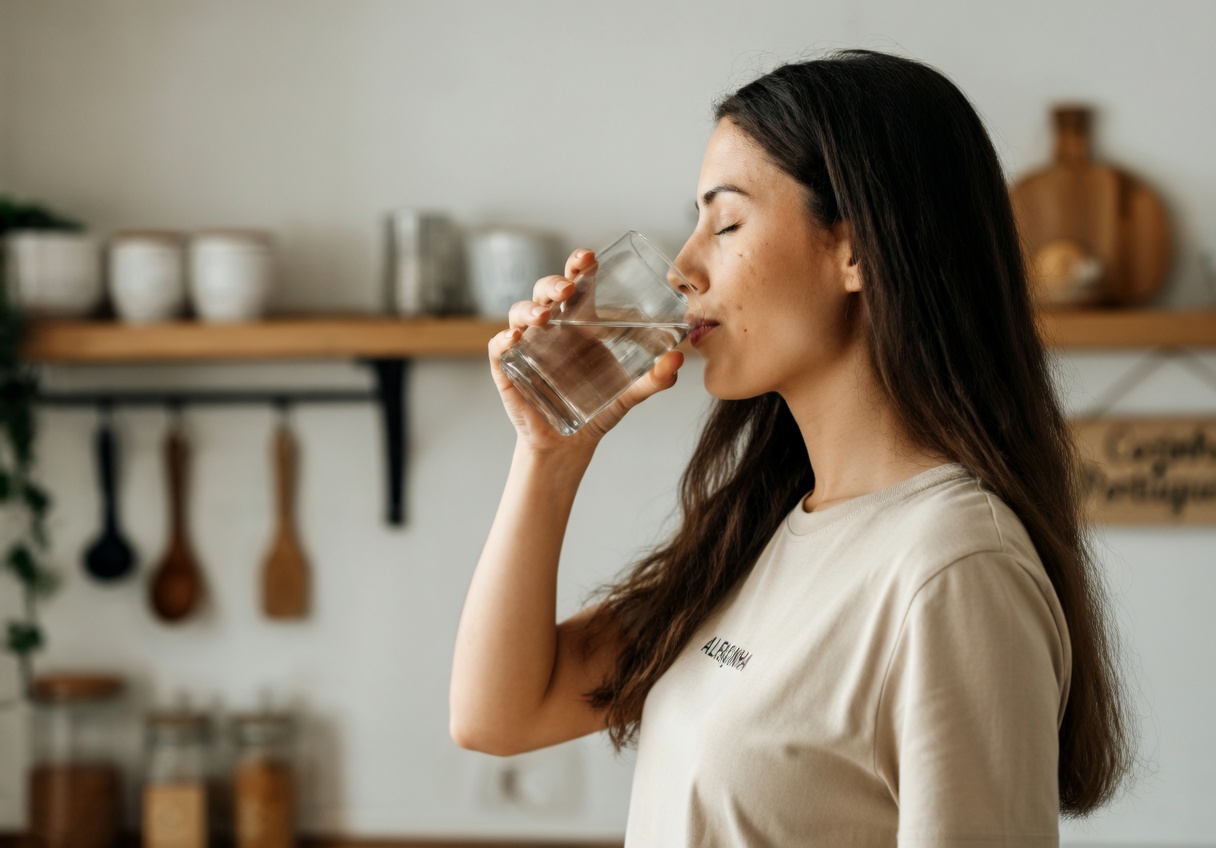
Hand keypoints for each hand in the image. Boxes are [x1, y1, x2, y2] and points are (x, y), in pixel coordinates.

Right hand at [487, 248, 684, 453]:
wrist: (569, 444)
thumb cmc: (598, 408)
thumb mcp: (630, 393)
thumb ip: (655, 378)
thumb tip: (679, 358)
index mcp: (580, 323)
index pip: (578, 285)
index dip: (579, 266)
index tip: (589, 257)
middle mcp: (553, 328)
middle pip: (546, 291)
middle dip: (554, 282)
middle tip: (568, 286)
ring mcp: (528, 345)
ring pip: (520, 312)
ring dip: (530, 309)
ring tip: (544, 316)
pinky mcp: (509, 369)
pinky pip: (500, 348)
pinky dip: (502, 339)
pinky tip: (513, 338)